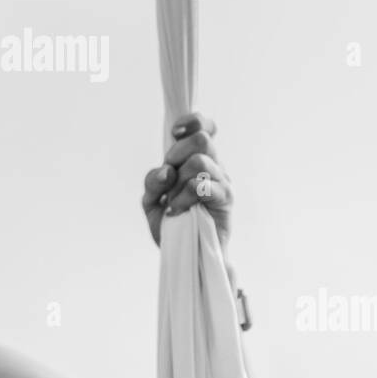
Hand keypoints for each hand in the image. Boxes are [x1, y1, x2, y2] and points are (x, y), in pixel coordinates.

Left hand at [140, 111, 232, 251]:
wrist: (184, 254)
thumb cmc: (170, 223)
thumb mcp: (151, 199)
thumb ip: (153, 180)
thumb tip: (166, 171)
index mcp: (198, 159)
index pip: (203, 126)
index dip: (190, 122)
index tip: (174, 135)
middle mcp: (214, 166)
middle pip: (202, 139)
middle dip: (176, 154)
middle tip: (169, 178)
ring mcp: (222, 182)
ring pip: (200, 161)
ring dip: (178, 181)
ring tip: (172, 200)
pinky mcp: (225, 200)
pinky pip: (200, 186)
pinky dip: (182, 198)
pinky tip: (176, 211)